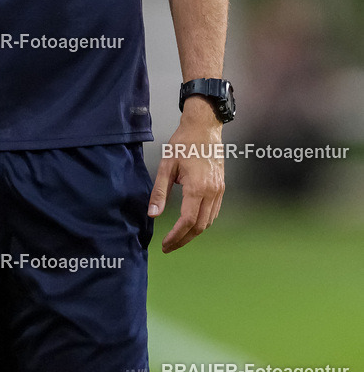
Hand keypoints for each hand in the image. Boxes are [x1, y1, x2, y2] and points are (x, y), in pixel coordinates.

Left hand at [148, 99, 224, 252]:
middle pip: (199, 226)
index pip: (188, 221)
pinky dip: (202, 222)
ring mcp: (219, 191)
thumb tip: (153, 214)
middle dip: (183, 239)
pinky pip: (213, 212)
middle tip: (169, 246)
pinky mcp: (221, 187)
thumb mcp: (166, 165)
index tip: (164, 244)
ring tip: (178, 237)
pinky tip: (191, 223)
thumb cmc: (183, 143)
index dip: (176, 236)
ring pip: (208, 221)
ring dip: (193, 233)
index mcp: (197, 187)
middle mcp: (211, 192)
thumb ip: (160, 191)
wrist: (204, 127)